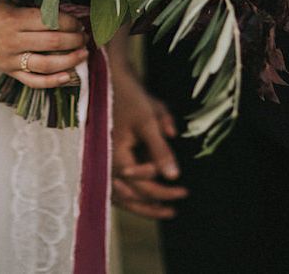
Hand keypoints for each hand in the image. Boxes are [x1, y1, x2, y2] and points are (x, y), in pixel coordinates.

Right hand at [0, 0, 87, 88]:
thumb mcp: (2, 2)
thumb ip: (27, 7)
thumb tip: (57, 7)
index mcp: (13, 18)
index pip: (50, 20)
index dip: (69, 22)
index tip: (79, 21)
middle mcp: (13, 40)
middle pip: (52, 41)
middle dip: (74, 39)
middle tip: (85, 36)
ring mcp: (9, 58)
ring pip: (46, 64)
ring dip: (69, 59)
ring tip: (83, 54)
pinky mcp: (6, 71)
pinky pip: (33, 80)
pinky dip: (52, 81)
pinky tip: (68, 76)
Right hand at [110, 61, 187, 218]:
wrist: (112, 78)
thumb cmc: (131, 97)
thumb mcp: (149, 121)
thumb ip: (160, 150)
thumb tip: (174, 176)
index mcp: (115, 155)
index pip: (141, 184)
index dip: (163, 191)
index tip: (184, 191)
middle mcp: (105, 161)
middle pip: (128, 195)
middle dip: (153, 203)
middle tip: (175, 209)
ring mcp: (103, 158)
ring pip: (119, 193)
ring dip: (140, 204)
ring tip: (162, 210)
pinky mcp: (105, 154)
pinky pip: (115, 182)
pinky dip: (130, 193)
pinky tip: (144, 196)